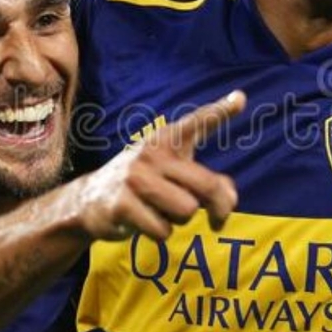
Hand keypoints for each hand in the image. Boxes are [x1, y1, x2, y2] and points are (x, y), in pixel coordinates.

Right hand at [75, 91, 244, 241]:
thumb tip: (228, 199)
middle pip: (207, 186)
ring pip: (187, 211)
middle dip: (219, 208)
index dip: (219, 111)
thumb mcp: (173, 172)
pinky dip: (159, 232)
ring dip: (180, 219)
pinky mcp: (121, 204)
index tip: (241, 99)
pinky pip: (163, 230)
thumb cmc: (145, 183)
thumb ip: (207, 181)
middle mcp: (151, 153)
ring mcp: (134, 178)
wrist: (90, 199)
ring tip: (161, 210)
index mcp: (166, 139)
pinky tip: (143, 221)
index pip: (196, 122)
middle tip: (219, 219)